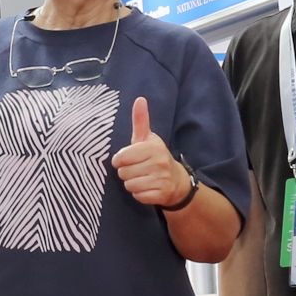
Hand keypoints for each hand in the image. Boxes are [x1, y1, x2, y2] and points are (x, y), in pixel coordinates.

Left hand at [110, 96, 194, 210]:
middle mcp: (159, 163)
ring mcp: (161, 179)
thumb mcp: (147, 138)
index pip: (121, 157)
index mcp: (152, 147)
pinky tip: (147, 188)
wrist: (176, 180)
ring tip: (142, 178)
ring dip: (132, 184)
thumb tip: (139, 99)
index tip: (125, 159)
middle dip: (126, 172)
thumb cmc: (155, 156)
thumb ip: (140, 120)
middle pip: (123, 173)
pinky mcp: (161, 194)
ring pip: (129, 185)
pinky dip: (139, 194)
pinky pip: (138, 196)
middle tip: (136, 169)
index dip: (119, 160)